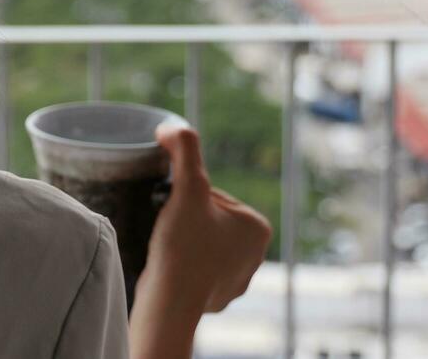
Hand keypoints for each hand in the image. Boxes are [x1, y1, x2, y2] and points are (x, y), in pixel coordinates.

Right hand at [128, 126, 271, 358]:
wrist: (171, 301)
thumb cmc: (183, 246)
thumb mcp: (187, 188)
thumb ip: (184, 149)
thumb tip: (170, 126)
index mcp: (258, 227)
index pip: (212, 194)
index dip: (186, 197)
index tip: (176, 212)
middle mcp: (256, 254)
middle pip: (207, 217)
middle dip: (185, 218)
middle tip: (169, 229)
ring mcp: (237, 278)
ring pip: (200, 240)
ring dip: (182, 238)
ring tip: (168, 247)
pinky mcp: (216, 295)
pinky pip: (195, 265)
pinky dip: (181, 262)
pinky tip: (170, 265)